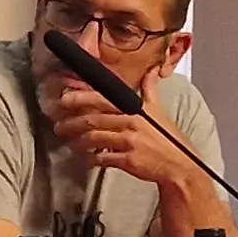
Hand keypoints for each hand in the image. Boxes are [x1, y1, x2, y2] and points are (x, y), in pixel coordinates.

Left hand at [44, 83, 200, 190]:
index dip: (80, 98)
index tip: (64, 99)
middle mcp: (131, 122)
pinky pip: (102, 158)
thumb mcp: (159, 111)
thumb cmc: (167, 139)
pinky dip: (90, 159)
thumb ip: (150, 90)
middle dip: (71, 122)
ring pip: (93, 138)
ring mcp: (129, 141)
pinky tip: (85, 159)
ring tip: (68, 142)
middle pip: (92, 119)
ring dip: (77, 141)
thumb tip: (152, 71)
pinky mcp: (128, 160)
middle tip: (58, 125)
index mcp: (134, 108)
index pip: (102, 99)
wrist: (179, 165)